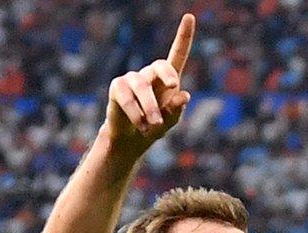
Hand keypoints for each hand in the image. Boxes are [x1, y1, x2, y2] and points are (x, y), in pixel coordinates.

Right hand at [104, 14, 194, 150]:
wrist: (131, 140)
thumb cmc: (154, 126)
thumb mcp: (169, 121)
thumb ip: (176, 110)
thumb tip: (184, 95)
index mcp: (168, 79)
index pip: (177, 54)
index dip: (183, 36)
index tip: (190, 17)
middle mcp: (150, 74)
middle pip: (160, 66)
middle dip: (167, 74)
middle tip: (173, 86)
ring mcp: (132, 79)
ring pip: (142, 86)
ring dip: (150, 107)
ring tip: (154, 124)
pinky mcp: (118, 87)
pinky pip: (127, 97)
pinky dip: (136, 113)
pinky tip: (142, 125)